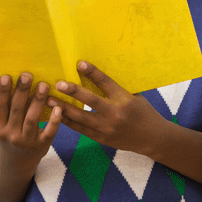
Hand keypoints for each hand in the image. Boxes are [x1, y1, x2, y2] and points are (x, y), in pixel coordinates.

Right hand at [0, 73, 61, 167]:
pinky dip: (54, 120)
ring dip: (38, 101)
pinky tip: (59, 107)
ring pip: (32, 119)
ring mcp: (27, 141)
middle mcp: (11, 135)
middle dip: (22, 91)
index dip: (2, 92)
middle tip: (27, 75)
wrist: (16, 165)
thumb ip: (5, 111)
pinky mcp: (42, 145)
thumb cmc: (10, 138)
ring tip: (44, 85)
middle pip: (16, 110)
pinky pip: (49, 131)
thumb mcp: (2, 127)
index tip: (6, 76)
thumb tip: (11, 82)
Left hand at [48, 61, 167, 154]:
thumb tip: (96, 76)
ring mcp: (107, 128)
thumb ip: (118, 90)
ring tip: (49, 100)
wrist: (152, 138)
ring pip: (81, 117)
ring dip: (63, 108)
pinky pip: (81, 129)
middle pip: (91, 100)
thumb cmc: (144, 113)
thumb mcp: (135, 97)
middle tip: (58, 84)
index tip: (80, 63)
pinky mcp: (102, 138)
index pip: (106, 83)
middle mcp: (115, 114)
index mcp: (125, 100)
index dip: (93, 73)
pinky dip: (68, 122)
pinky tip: (57, 114)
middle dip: (73, 92)